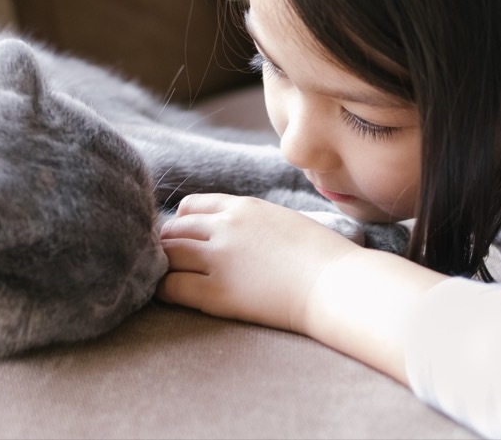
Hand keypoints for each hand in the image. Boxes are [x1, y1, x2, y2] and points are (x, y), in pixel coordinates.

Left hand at [156, 193, 359, 334]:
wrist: (337, 284)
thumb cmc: (322, 256)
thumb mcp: (283, 220)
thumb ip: (253, 221)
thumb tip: (233, 233)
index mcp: (243, 207)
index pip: (191, 206)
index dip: (181, 223)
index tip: (183, 238)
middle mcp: (225, 227)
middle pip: (174, 230)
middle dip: (167, 244)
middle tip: (167, 262)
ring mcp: (219, 259)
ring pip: (168, 254)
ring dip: (163, 265)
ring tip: (164, 278)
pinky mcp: (218, 292)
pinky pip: (172, 286)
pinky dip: (164, 289)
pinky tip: (169, 295)